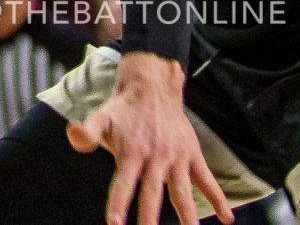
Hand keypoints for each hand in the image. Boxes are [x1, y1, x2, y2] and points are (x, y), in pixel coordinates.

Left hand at [65, 55, 235, 224]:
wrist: (153, 88)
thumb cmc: (123, 110)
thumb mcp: (102, 117)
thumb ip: (88, 131)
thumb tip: (72, 134)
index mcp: (132, 151)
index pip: (124, 182)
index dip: (118, 202)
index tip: (114, 223)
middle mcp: (156, 157)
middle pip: (153, 193)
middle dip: (150, 217)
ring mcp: (177, 158)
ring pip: (183, 192)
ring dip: (188, 217)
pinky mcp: (193, 156)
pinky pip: (207, 180)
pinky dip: (218, 199)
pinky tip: (227, 218)